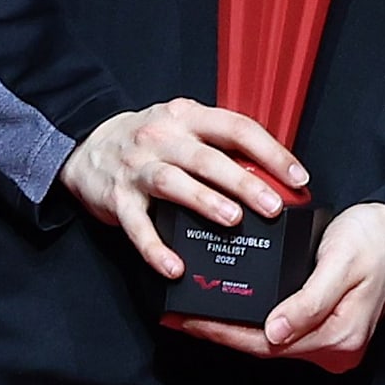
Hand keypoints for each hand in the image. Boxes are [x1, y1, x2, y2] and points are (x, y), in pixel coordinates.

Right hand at [57, 98, 309, 279]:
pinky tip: (175, 267)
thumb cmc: (148, 141)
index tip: (297, 176)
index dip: (270, 151)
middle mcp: (163, 138)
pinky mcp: (117, 199)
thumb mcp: (183, 127)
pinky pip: (138, 226)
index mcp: (188, 117)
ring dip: (206, 202)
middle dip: (244, 182)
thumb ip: (218, 144)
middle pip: (209, 158)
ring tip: (233, 221)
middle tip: (273, 207)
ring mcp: (138, 168)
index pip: (237, 128)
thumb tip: (271, 173)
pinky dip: (156, 248)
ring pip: (174, 183)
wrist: (86, 147)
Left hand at [162, 201, 384, 372]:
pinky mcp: (327, 330)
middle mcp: (335, 349)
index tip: (191, 321)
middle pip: (266, 348)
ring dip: (234, 329)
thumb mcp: (339, 262)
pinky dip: (254, 323)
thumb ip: (309, 299)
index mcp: (339, 336)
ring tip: (197, 314)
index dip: (226, 333)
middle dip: (222, 332)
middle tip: (180, 318)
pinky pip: (283, 332)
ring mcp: (332, 343)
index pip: (268, 344)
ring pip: (272, 343)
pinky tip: (232, 311)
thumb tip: (274, 331)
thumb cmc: (373, 239)